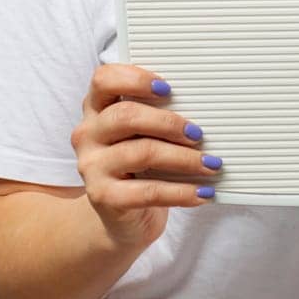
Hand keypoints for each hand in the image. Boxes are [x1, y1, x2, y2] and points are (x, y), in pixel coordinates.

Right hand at [71, 62, 222, 248]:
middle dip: (168, 122)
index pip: (104, 80)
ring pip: (141, 152)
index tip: (167, 88)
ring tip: (210, 164)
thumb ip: (158, 116)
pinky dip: (181, 192)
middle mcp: (88, 133)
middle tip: (199, 134)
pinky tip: (202, 193)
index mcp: (97, 108)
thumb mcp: (144, 135)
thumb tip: (204, 108)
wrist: (122, 219)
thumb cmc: (140, 166)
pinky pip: (148, 191)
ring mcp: (92, 166)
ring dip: (184, 158)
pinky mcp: (103, 197)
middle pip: (126, 116)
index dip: (135, 79)